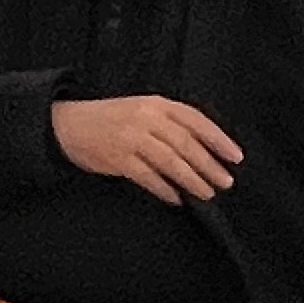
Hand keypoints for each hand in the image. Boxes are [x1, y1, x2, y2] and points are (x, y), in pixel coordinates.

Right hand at [52, 95, 243, 202]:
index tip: (235, 157)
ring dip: (192, 180)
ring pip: (170, 162)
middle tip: (225, 182)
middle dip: (209, 165)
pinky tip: (176, 198)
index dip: (218, 139)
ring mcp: (131, 138)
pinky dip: (164, 189)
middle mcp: (145, 118)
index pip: (195, 120)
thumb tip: (204, 150)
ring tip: (206, 193)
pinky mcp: (118, 159)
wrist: (68, 125)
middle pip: (186, 144)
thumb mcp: (141, 110)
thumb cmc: (110, 119)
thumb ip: (168, 123)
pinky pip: (148, 177)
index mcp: (155, 103)